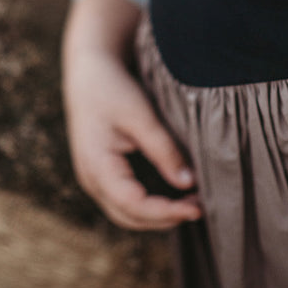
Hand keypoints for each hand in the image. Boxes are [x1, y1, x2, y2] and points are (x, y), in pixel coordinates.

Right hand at [62, 0, 202, 230]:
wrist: (87, 69)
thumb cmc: (111, 87)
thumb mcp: (140, 115)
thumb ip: (164, 150)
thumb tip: (188, 183)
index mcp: (96, 165)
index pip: (134, 205)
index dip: (167, 212)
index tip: (197, 208)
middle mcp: (90, 179)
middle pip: (129, 217)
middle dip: (164, 218)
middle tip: (199, 208)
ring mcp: (92, 177)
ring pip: (125, 213)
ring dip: (157, 214)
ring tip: (190, 204)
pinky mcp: (100, 172)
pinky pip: (123, 200)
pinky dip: (147, 204)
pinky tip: (170, 195)